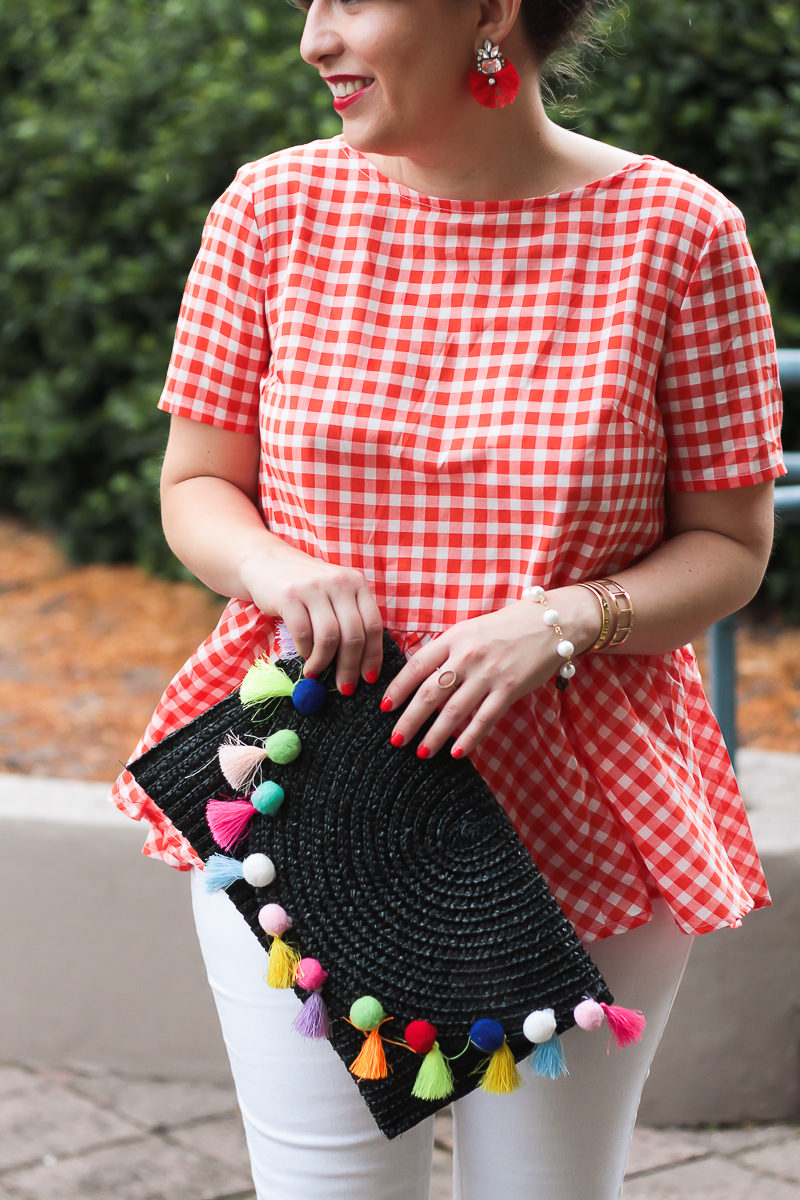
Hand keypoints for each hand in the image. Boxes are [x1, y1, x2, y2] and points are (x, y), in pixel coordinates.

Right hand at [240, 552, 384, 691]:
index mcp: (356, 583)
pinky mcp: (289, 595)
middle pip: (354, 635)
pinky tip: (304, 655)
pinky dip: (306, 651)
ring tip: (316, 672)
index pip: (373, 625)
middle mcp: (339, 582)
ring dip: (324, 662)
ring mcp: (314, 587)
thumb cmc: (305, 587)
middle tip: (344, 687)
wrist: (266, 562)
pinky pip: (303, 633)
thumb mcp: (334, 595)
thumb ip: (349, 618)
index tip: (369, 678)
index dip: (373, 656)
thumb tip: (361, 665)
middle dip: (350, 667)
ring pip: (330, 637)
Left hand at [380, 589, 599, 758]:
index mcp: (453, 638)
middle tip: (395, 739)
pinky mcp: (509, 689)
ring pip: (454, 711)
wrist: (550, 623)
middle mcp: (467, 656)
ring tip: (421, 752)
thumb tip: (419, 677)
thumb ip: (447, 651)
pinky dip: (468, 738)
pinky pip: (484, 719)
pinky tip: (456, 753)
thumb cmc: (506, 627)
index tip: (384, 707)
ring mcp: (489, 674)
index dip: (398, 689)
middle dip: (409, 719)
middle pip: (430, 693)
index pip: (417, 666)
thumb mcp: (470, 630)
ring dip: (435, 735)